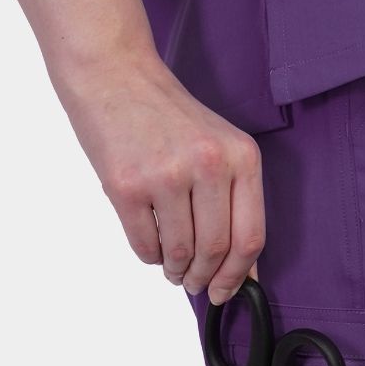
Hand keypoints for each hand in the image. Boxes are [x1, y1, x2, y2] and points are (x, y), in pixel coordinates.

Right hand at [57, 50, 264, 303]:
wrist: (114, 73)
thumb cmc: (167, 117)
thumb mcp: (219, 149)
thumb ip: (236, 204)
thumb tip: (246, 272)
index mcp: (242, 158)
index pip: (250, 237)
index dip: (239, 276)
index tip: (226, 292)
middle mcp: (209, 165)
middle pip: (216, 249)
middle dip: (204, 277)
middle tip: (194, 284)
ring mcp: (167, 175)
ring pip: (180, 251)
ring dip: (175, 270)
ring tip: (172, 269)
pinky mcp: (127, 185)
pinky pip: (145, 244)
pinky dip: (150, 256)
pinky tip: (152, 248)